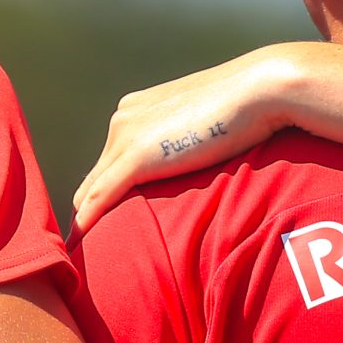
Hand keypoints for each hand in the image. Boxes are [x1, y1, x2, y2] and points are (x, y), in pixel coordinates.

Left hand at [70, 46, 306, 231]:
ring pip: (92, 189)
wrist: (261, 89)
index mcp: (137, 110)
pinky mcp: (137, 157)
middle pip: (96, 176)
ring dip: (87, 219)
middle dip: (91, 209)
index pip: (111, 159)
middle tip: (90, 245)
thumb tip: (193, 163)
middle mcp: (123, 120)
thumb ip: (187, 141)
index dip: (106, 192)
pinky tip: (81, 242)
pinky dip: (88, 221)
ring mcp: (127, 136)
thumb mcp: (206, 124)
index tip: (108, 221)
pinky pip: (100, 196)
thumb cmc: (249, 108)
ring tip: (86, 252)